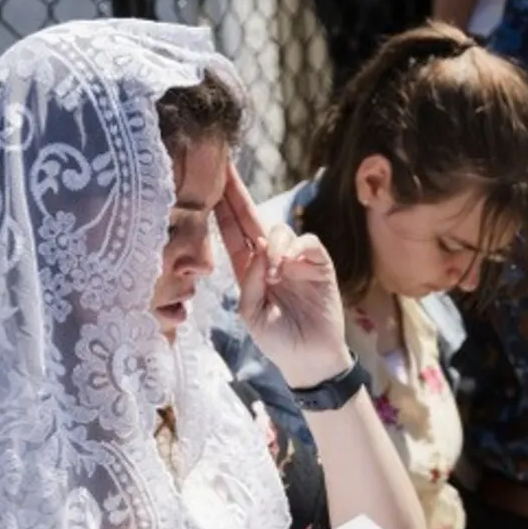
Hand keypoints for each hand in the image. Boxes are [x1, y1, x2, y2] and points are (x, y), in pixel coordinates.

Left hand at [215, 165, 350, 386]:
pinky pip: (307, 242)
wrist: (309, 359)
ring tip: (273, 274)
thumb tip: (257, 251)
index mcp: (249, 270)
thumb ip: (249, 283)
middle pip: (251, 219)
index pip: (231, 232)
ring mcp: (295, 260)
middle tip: (225, 169)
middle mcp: (270, 259)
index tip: (208, 183)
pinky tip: (288, 268)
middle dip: (238, 194)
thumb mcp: (251, 314)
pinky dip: (294, 250)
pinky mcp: (318, 265)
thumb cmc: (277, 341)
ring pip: (279, 230)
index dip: (221, 208)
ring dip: (271, 245)